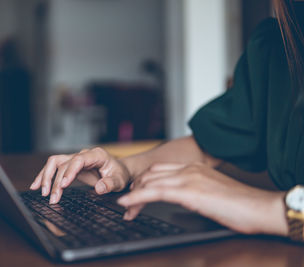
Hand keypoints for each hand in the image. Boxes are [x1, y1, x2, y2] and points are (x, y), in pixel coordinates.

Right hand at [30, 147, 130, 203]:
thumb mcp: (119, 180)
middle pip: (64, 163)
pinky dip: (45, 176)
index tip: (63, 185)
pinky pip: (54, 168)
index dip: (69, 171)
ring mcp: (75, 159)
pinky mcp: (70, 166)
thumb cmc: (119, 174)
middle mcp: (83, 154)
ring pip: (55, 162)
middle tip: (53, 197)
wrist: (119, 171)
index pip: (79, 160)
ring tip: (42, 192)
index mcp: (96, 155)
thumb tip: (99, 188)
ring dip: (46, 176)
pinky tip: (36, 185)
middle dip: (56, 181)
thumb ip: (110, 184)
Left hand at [118, 162, 287, 235]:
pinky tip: (127, 204)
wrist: (260, 207)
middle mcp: (188, 169)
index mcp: (194, 167)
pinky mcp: (188, 192)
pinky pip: (155, 193)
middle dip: (136, 188)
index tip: (136, 192)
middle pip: (151, 174)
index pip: (160, 170)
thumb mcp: (212, 192)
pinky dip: (137, 198)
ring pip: (150, 183)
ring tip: (124, 206)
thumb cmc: (241, 205)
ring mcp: (188, 178)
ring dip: (133, 195)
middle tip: (128, 202)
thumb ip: (196, 190)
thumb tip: (184, 198)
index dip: (144, 181)